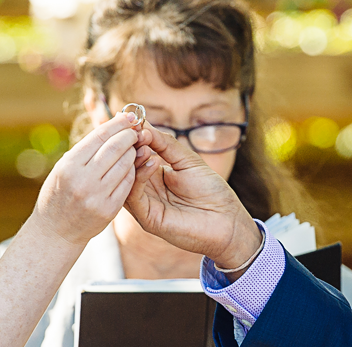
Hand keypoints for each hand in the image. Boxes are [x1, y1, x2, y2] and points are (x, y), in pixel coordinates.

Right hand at [33, 113, 140, 247]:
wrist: (56, 231)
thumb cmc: (59, 194)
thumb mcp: (63, 168)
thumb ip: (85, 150)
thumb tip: (110, 126)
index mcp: (69, 165)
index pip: (99, 136)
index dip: (118, 123)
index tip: (130, 116)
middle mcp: (83, 180)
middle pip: (115, 148)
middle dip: (129, 135)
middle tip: (136, 130)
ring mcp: (97, 196)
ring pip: (126, 165)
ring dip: (134, 153)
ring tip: (134, 147)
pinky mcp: (109, 210)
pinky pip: (128, 184)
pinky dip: (133, 172)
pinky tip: (133, 166)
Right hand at [129, 126, 262, 269]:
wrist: (228, 221)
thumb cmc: (212, 191)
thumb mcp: (187, 160)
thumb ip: (165, 144)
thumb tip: (143, 125)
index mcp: (152, 177)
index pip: (132, 156)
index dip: (130, 138)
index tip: (131, 120)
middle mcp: (145, 191)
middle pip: (123, 168)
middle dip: (126, 146)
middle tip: (130, 128)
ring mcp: (145, 206)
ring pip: (125, 181)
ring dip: (131, 159)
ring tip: (141, 142)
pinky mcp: (149, 219)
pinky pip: (134, 196)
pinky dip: (139, 177)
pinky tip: (152, 161)